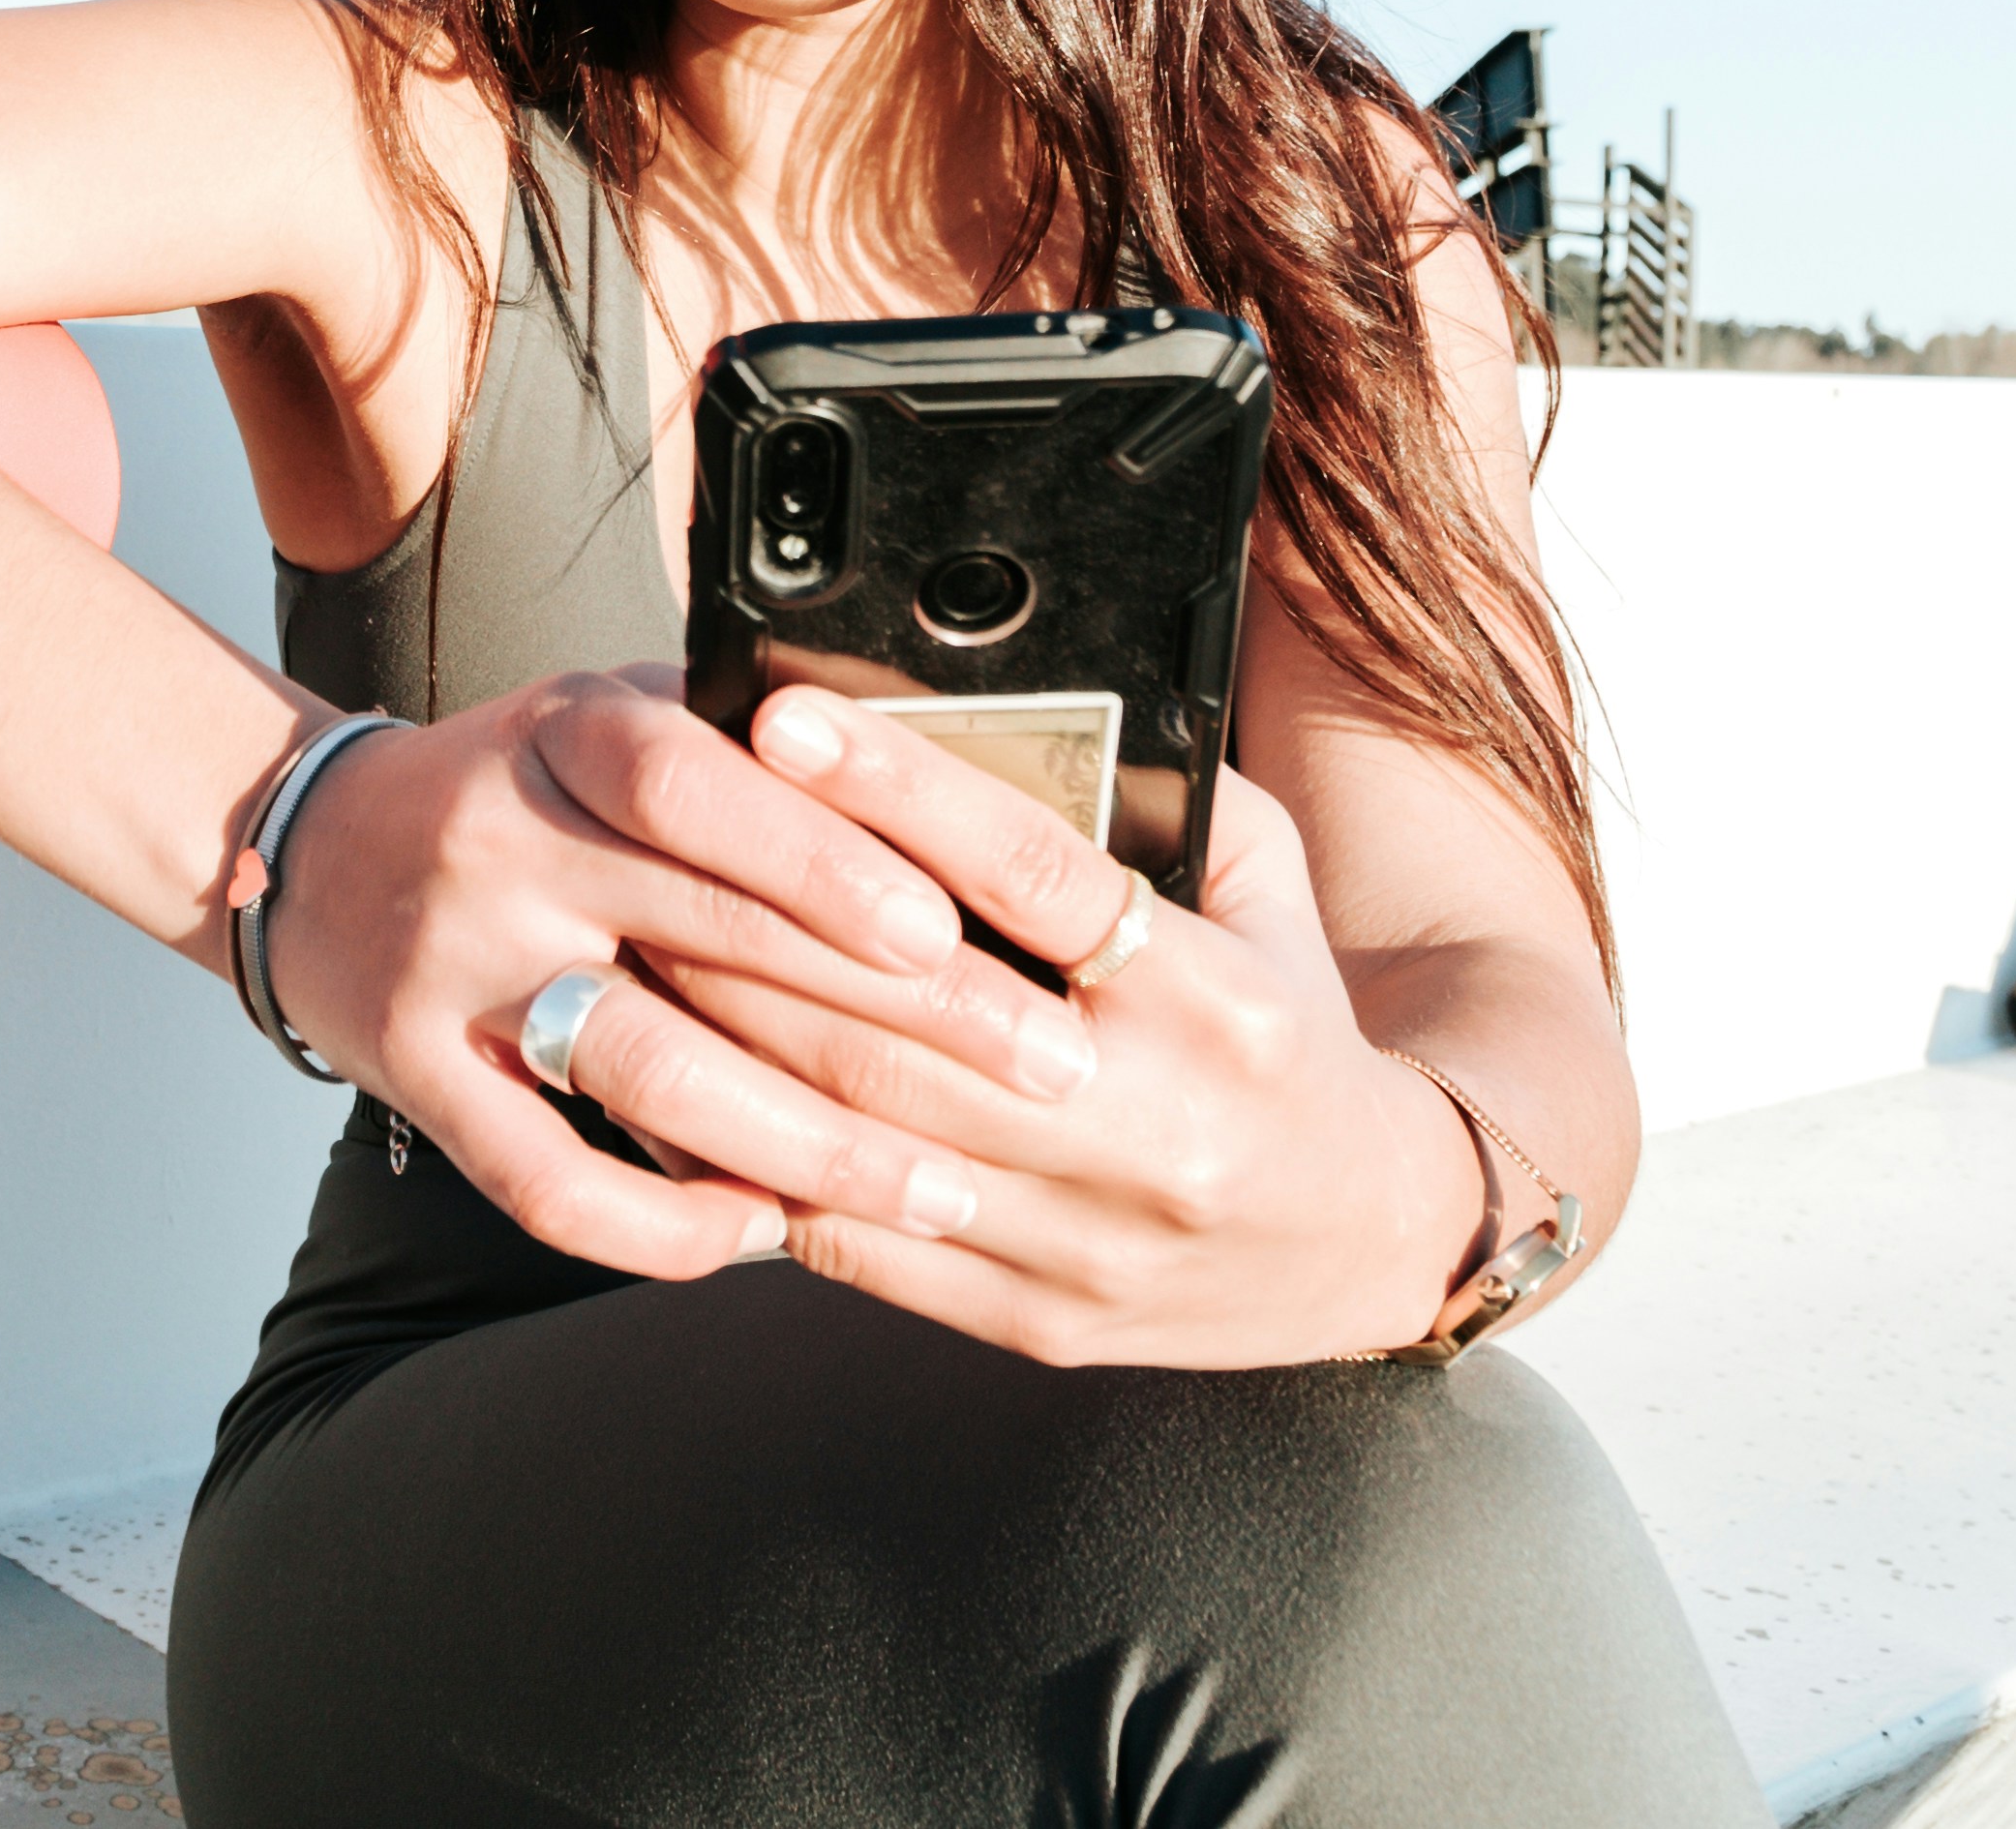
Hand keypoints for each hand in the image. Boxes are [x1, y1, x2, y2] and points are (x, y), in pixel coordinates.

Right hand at [252, 671, 1104, 1285]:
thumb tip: (954, 796)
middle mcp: (505, 845)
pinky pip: (547, 1180)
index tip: (953, 928)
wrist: (316, 849)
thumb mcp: (624, 712)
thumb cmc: (529, 785)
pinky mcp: (421, 1077)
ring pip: (648, 1071)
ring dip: (809, 1145)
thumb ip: (754, 746)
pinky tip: (760, 1233)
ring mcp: (456, 970)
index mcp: (569, 735)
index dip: (825, 859)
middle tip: (1043, 1078)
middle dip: (902, 1020)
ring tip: (940, 1191)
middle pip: (713, 936)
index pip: (698, 783)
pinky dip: (662, 1223)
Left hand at [641, 701, 1485, 1365]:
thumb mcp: (1267, 895)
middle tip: (660, 841)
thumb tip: (1028, 695)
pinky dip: (761, 1173)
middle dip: (765, 924)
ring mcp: (1090, 1239)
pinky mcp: (1037, 1320)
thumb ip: (1165, 799)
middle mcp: (1156, 1126)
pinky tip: (683, 1105)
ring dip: (735, 1045)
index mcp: (1214, 1001)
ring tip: (642, 957)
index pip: (1033, 877)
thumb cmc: (1292, 1038)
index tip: (786, 721)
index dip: (898, 792)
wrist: (1373, 1240)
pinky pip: (863, 1246)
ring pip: (867, 1136)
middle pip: (914, 1016)